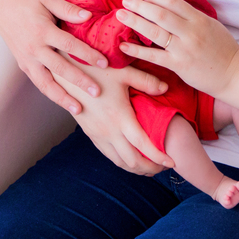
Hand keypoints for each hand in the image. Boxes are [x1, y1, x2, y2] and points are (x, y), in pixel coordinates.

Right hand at [0, 0, 112, 114]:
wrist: (3, 9)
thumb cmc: (29, 3)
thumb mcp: (48, 0)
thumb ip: (68, 9)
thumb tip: (89, 17)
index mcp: (42, 31)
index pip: (69, 45)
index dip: (88, 55)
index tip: (104, 63)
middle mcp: (34, 49)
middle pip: (60, 68)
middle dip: (80, 81)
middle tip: (97, 92)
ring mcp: (27, 60)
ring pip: (46, 83)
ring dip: (62, 98)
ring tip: (79, 109)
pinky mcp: (24, 66)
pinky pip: (39, 83)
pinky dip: (51, 94)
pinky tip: (64, 102)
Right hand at [52, 63, 173, 174]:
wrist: (65, 73)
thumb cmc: (96, 70)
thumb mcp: (124, 72)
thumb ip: (146, 81)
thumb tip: (166, 87)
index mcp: (120, 117)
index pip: (144, 145)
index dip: (159, 157)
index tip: (172, 162)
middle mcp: (108, 131)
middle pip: (133, 161)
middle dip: (151, 167)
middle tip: (164, 166)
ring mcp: (98, 134)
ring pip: (119, 162)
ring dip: (136, 168)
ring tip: (150, 166)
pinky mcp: (90, 134)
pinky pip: (108, 155)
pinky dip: (123, 162)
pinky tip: (130, 157)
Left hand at [117, 0, 238, 94]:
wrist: (235, 74)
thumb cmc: (224, 49)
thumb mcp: (211, 26)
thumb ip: (192, 17)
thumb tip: (171, 6)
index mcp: (200, 20)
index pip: (174, 3)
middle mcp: (191, 32)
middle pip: (160, 14)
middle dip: (140, 6)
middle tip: (125, 1)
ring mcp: (184, 49)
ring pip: (155, 32)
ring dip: (135, 22)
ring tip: (120, 16)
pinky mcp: (179, 65)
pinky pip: (154, 56)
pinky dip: (137, 50)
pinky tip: (123, 46)